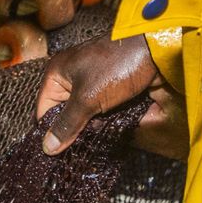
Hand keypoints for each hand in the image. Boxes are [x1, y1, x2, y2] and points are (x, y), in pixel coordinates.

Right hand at [37, 34, 186, 158]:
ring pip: (85, 115)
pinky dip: (106, 121)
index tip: (57, 154)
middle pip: (64, 114)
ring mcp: (93, 82)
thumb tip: (47, 148)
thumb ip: (67, 124)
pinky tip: (110, 131)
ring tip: (96, 141)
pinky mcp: (111, 88)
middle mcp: (72, 77)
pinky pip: (102, 111)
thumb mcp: (88, 98)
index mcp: (58, 73)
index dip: (50, 132)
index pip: (44, 110)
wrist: (157, 48)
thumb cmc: (118, 65)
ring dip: (91, 128)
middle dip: (73, 131)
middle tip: (80, 149)